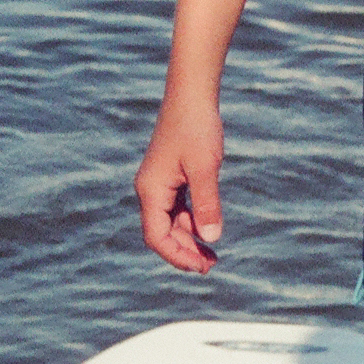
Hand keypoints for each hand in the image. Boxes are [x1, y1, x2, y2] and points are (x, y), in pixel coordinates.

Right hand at [135, 95, 224, 271]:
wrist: (191, 96)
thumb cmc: (197, 128)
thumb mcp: (205, 168)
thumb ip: (207, 204)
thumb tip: (211, 238)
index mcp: (151, 190)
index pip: (156, 236)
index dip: (177, 256)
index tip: (201, 267)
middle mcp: (150, 190)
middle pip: (162, 233)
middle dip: (184, 252)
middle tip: (211, 266)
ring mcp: (159, 184)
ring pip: (170, 222)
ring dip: (189, 239)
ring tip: (212, 254)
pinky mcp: (171, 177)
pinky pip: (177, 209)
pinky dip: (191, 221)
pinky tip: (208, 228)